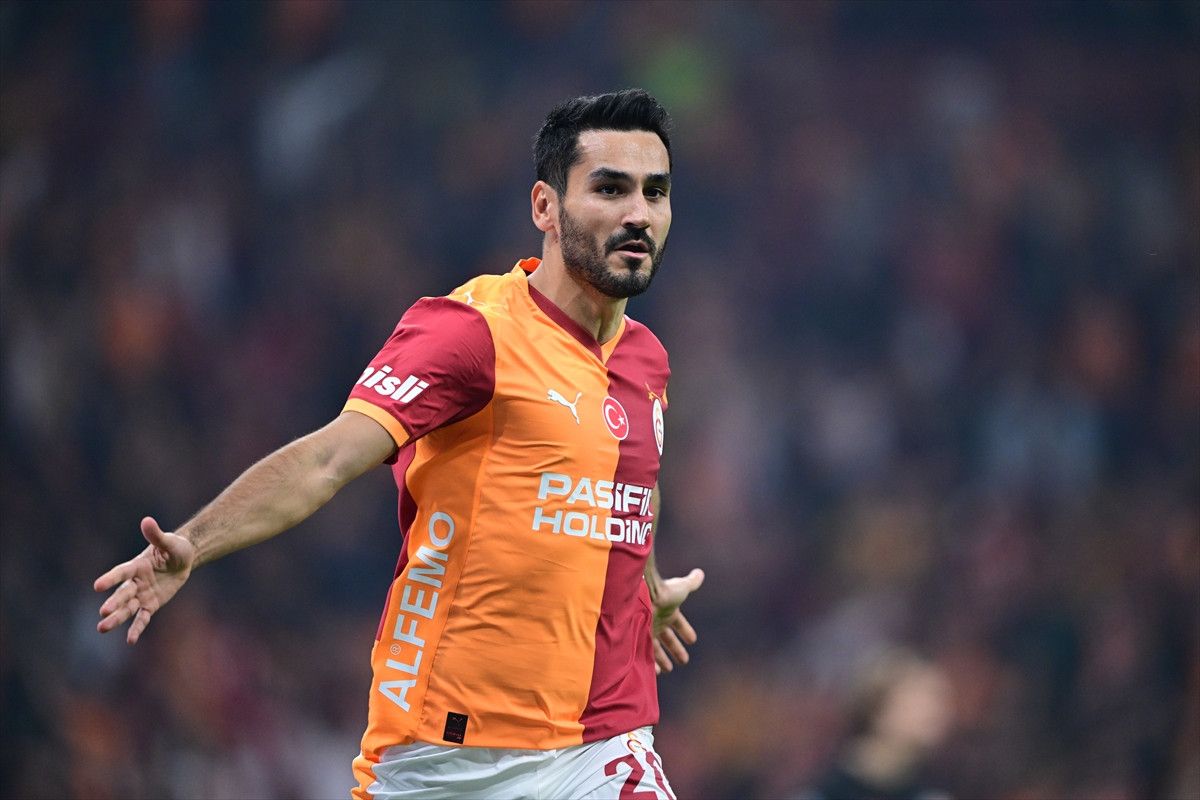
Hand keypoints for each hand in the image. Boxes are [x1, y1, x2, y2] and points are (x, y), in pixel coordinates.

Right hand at [95, 516, 195, 644]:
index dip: (111, 578)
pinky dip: (136, 628)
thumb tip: (147, 521)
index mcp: (137, 565)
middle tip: (103, 613)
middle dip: (113, 603)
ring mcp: (141, 594)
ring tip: (102, 628)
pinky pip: (142, 618)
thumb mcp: (170, 542)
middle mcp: (135, 582)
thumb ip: (157, 535)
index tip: (97, 586)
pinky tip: (130, 641)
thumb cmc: (175, 548)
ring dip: (117, 618)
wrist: (183, 559)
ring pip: (127, 609)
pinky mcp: (150, 604)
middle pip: (122, 594)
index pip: (122, 572)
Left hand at [650, 567, 703, 674]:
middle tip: (683, 661)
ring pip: (657, 649)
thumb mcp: (681, 588)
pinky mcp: (640, 638)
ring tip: (668, 670)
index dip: (686, 631)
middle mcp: (657, 621)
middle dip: (675, 649)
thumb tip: (700, 573)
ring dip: (663, 659)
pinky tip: (655, 673)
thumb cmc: (664, 591)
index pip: (679, 624)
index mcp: (669, 612)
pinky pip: (647, 654)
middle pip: (668, 639)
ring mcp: (648, 630)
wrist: (644, 595)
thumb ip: (691, 582)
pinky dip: (651, 663)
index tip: (692, 640)